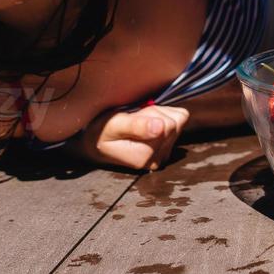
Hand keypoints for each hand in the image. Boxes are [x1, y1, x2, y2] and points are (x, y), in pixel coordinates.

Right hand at [69, 104, 189, 170]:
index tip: (133, 117)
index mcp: (145, 156)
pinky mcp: (167, 149)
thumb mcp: (114, 125)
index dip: (151, 113)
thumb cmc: (101, 132)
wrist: (95, 142)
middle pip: (175, 122)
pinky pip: (178, 123)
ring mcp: (163, 156)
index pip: (169, 124)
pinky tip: (148, 125)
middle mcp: (157, 160)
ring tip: (138, 123)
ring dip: (160, 115)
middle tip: (135, 119)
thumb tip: (161, 127)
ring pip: (178, 122)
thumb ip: (136, 126)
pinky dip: (165, 117)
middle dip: (156, 114)